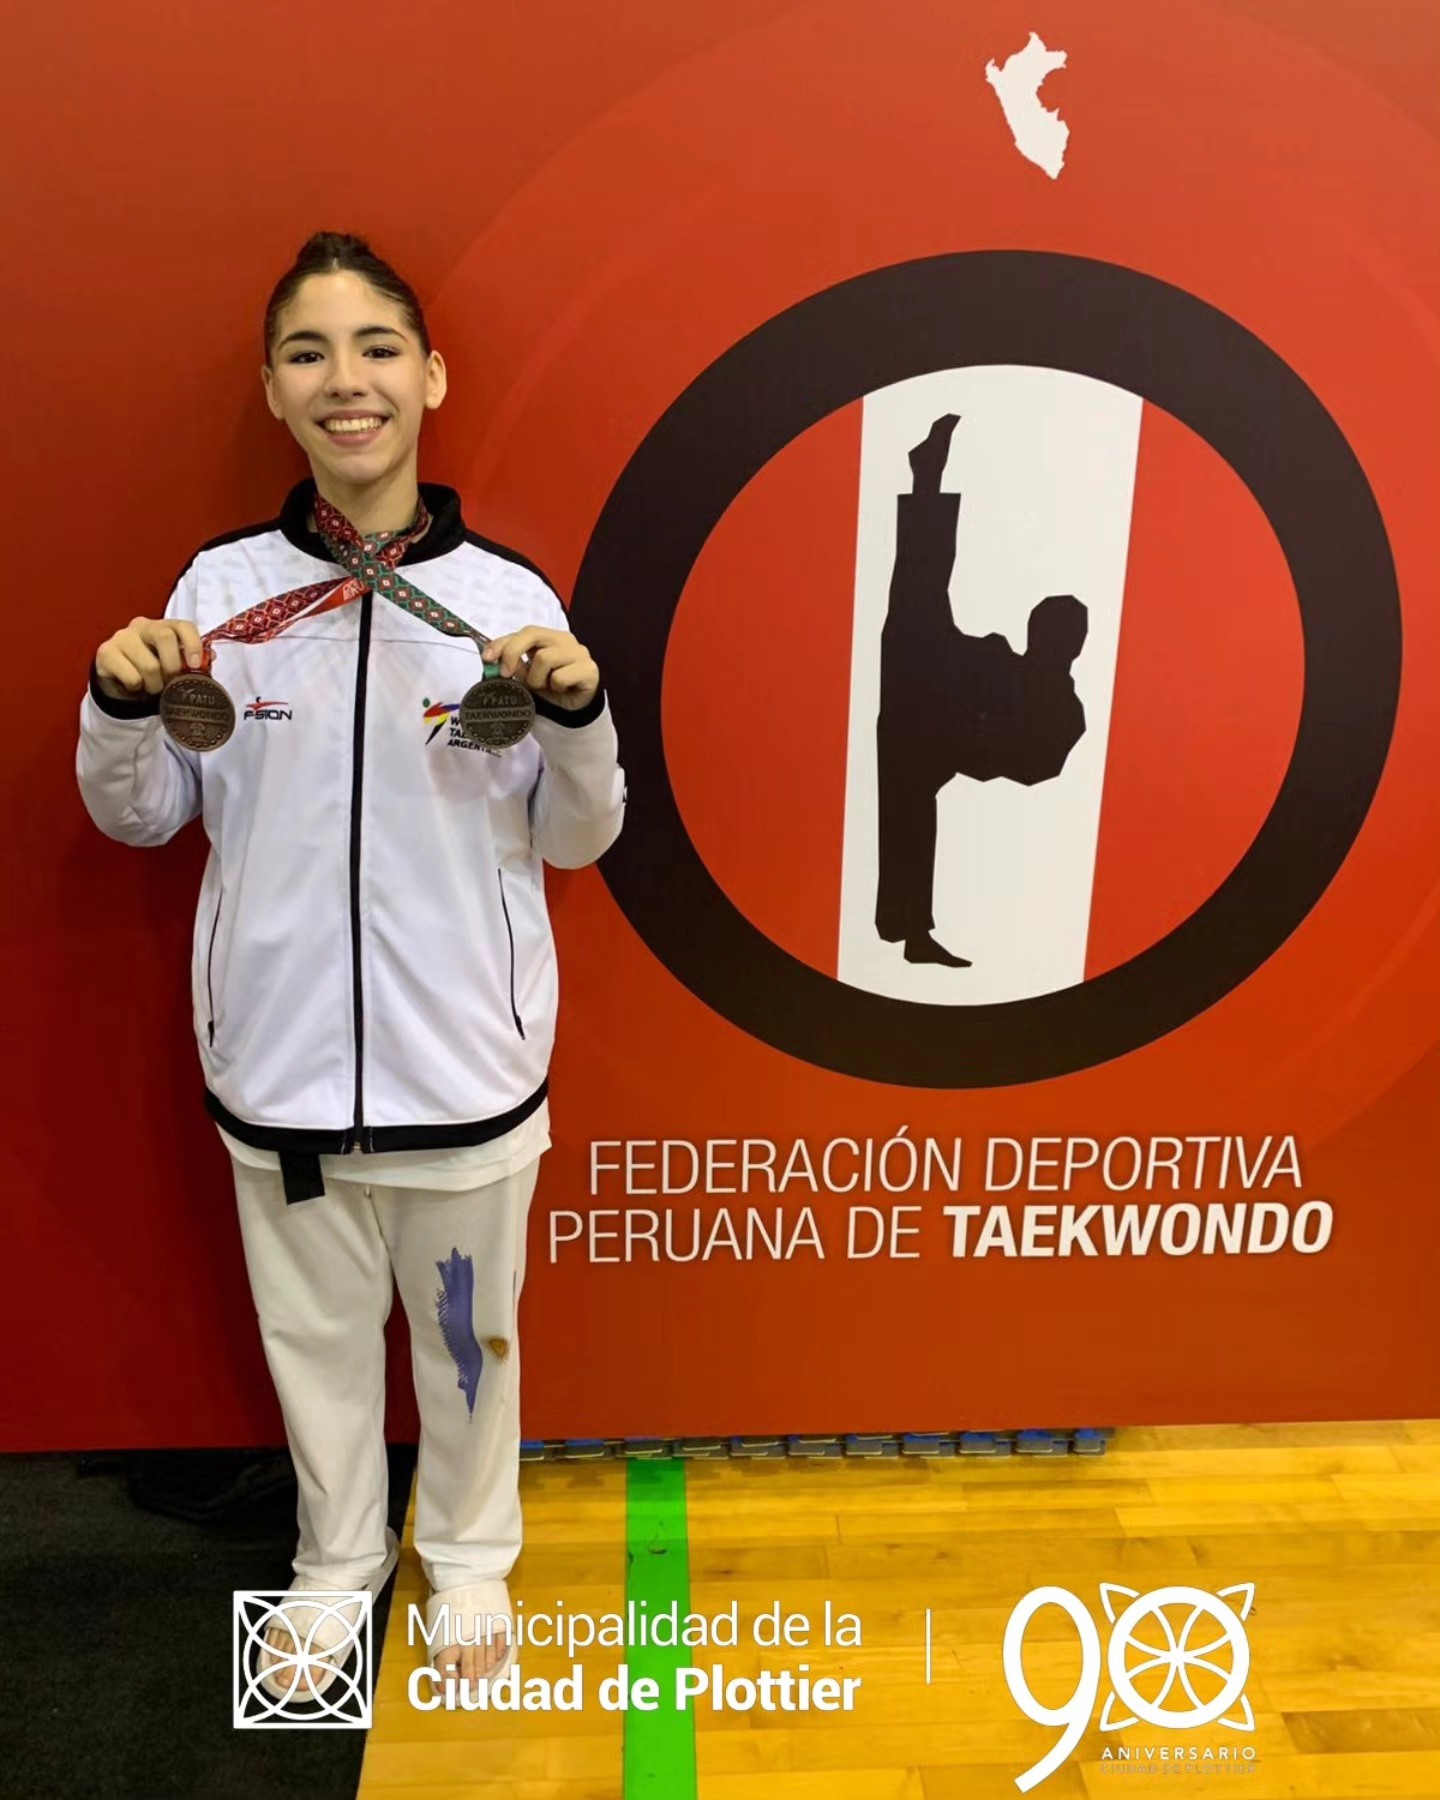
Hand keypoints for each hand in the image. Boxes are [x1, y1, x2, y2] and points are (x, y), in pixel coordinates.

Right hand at [94, 617, 205, 699]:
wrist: (120, 682)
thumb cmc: (153, 672)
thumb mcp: (175, 666)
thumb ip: (192, 662)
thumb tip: (211, 657)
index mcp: (164, 626)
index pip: (183, 626)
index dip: (193, 644)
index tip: (194, 665)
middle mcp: (142, 626)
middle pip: (165, 637)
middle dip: (173, 667)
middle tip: (170, 682)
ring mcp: (122, 637)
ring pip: (149, 665)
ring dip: (155, 684)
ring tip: (152, 687)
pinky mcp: (106, 652)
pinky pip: (132, 677)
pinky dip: (137, 688)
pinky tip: (134, 685)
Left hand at [483, 627, 599, 711]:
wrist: (574, 708)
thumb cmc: (550, 688)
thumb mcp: (526, 676)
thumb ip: (513, 665)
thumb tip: (494, 661)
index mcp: (549, 637)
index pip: (524, 632)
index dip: (502, 643)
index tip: (487, 658)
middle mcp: (565, 640)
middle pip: (533, 634)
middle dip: (513, 653)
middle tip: (506, 674)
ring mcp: (579, 653)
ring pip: (545, 658)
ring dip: (537, 679)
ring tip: (544, 687)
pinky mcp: (589, 669)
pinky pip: (561, 677)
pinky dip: (555, 688)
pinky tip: (561, 691)